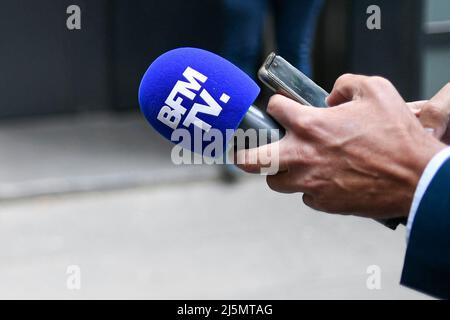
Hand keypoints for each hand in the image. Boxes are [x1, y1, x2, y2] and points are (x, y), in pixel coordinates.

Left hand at [236, 74, 445, 218]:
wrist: (415, 178)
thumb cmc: (397, 136)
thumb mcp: (376, 91)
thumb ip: (346, 84)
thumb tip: (332, 95)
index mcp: (310, 125)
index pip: (274, 108)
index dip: (278, 105)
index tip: (282, 108)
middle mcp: (302, 155)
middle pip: (253, 160)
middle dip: (242, 155)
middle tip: (240, 154)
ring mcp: (309, 182)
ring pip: (275, 183)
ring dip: (280, 173)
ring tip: (294, 166)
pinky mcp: (322, 203)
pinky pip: (304, 196)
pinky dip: (309, 187)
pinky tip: (327, 179)